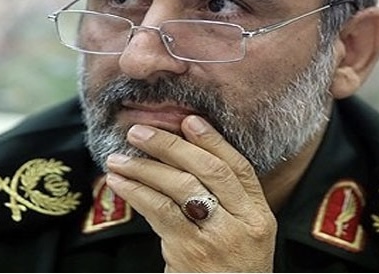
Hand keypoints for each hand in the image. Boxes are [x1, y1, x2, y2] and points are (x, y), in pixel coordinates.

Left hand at [105, 115, 276, 271]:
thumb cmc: (228, 272)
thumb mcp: (240, 236)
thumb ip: (226, 203)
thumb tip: (185, 157)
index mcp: (259, 216)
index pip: (239, 167)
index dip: (213, 140)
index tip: (188, 119)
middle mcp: (244, 224)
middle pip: (209, 170)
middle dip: (172, 145)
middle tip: (140, 132)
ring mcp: (218, 238)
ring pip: (181, 186)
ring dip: (145, 167)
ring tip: (119, 157)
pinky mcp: (190, 253)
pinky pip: (160, 210)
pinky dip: (136, 191)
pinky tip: (120, 182)